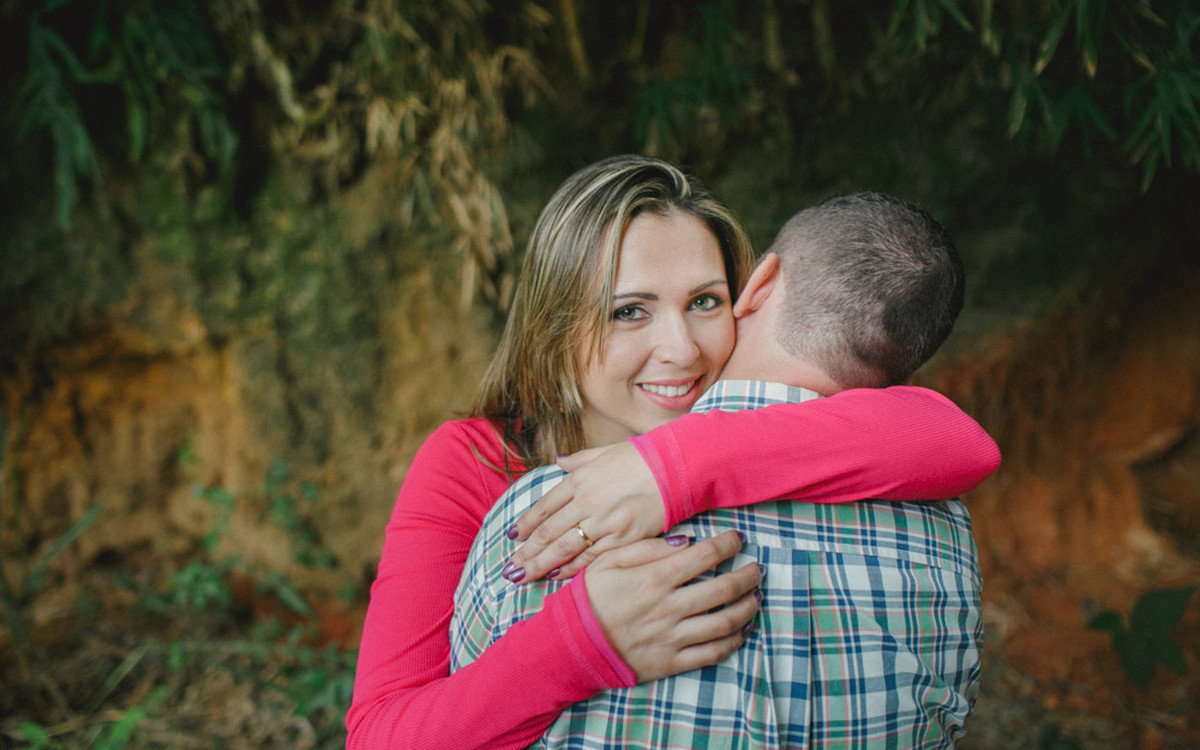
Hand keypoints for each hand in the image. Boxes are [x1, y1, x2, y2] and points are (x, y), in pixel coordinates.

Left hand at [504, 441, 665, 582]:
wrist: (677, 466)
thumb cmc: (643, 456)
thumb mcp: (606, 451)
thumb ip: (580, 460)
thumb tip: (560, 462)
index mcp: (580, 479)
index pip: (544, 506)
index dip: (526, 524)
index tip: (512, 537)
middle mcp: (586, 501)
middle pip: (548, 531)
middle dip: (526, 552)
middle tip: (509, 569)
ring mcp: (604, 521)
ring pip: (564, 547)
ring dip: (540, 564)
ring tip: (522, 577)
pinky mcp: (623, 537)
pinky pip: (591, 556)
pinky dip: (572, 568)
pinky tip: (556, 575)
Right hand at [585, 530, 761, 681]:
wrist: (570, 646)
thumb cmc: (589, 599)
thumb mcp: (606, 562)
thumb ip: (646, 548)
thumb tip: (685, 541)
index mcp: (653, 579)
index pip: (704, 556)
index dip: (727, 544)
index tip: (738, 538)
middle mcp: (668, 608)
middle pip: (724, 589)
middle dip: (748, 575)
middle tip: (757, 568)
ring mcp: (672, 638)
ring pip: (725, 622)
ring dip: (748, 608)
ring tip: (756, 597)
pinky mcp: (671, 663)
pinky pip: (712, 653)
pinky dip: (734, 641)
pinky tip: (741, 630)